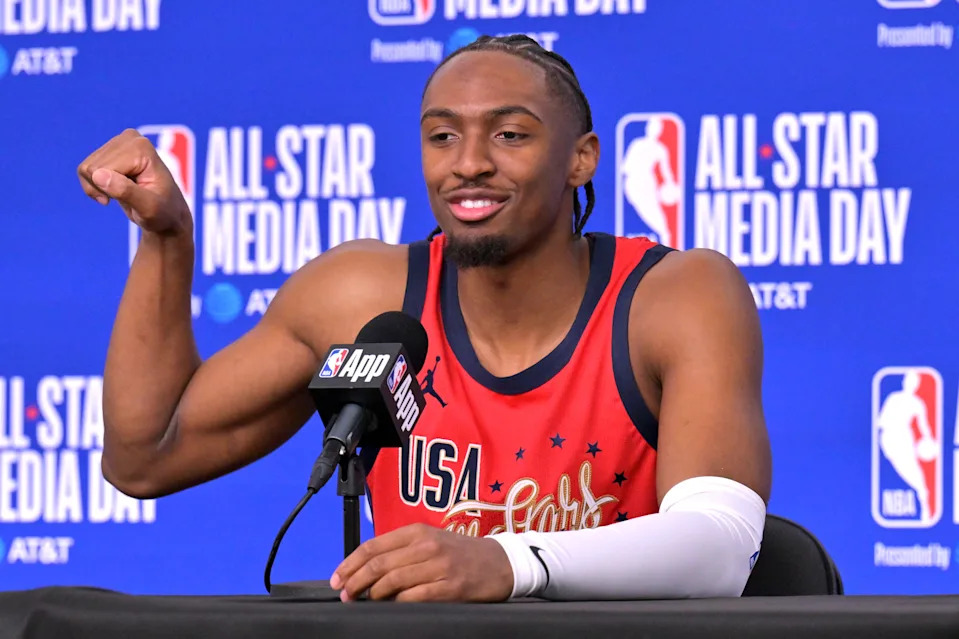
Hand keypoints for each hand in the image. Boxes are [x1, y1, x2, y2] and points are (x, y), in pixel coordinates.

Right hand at [77, 129, 191, 234]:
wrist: (168, 214)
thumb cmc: (163, 213)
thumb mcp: (149, 208)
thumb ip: (126, 191)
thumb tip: (98, 175)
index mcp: (141, 148)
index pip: (101, 170)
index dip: (111, 190)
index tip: (136, 200)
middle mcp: (129, 139)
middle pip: (90, 168)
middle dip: (103, 189)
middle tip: (129, 198)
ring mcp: (119, 143)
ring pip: (85, 169)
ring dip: (99, 188)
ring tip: (123, 194)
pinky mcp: (111, 151)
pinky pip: (85, 170)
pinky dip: (95, 185)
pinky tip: (115, 189)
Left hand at [329, 523, 513, 602]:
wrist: (500, 563)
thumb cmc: (460, 554)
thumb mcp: (430, 541)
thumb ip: (401, 550)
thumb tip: (365, 569)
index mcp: (417, 531)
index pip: (373, 546)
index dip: (350, 563)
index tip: (338, 578)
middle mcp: (426, 545)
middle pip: (378, 564)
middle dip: (355, 582)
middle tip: (345, 594)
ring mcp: (439, 566)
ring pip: (392, 582)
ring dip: (372, 594)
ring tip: (365, 602)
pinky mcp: (449, 588)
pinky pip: (413, 597)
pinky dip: (397, 603)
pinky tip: (391, 606)